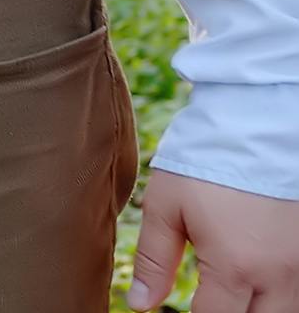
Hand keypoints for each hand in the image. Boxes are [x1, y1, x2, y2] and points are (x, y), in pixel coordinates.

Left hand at [130, 170, 298, 311]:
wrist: (257, 128)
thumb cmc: (204, 164)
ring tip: (233, 292)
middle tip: (212, 301)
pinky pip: (297, 291)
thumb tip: (140, 303)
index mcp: (235, 267)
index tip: (182, 310)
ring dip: (257, 308)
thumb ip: (154, 261)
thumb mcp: (166, 208)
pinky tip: (257, 281)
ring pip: (285, 312)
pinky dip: (278, 295)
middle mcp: (277, 275)